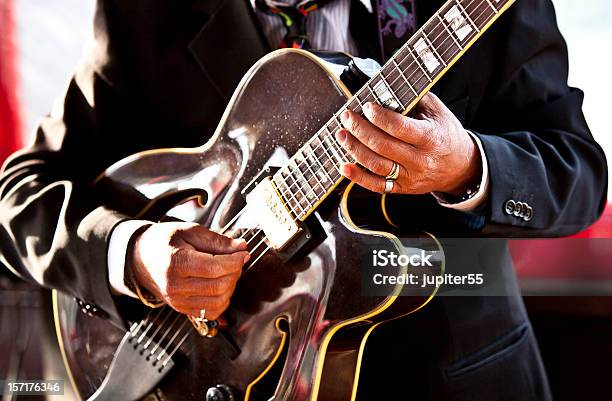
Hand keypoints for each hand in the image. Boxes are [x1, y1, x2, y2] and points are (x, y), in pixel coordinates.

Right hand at [129, 222, 248, 318]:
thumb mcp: (189, 231)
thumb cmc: (164, 241)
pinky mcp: (182, 309)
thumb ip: (217, 240)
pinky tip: (220, 286)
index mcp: (176, 263)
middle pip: (219, 286)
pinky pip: (211, 312)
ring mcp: (178, 301)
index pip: (214, 268)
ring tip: (227, 271)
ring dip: (231, 286)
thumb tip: (241, 246)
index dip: (235, 261)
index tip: (243, 252)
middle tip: (236, 259)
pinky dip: (223, 300)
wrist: (140, 258)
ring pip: (219, 301)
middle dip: (235, 272)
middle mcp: (175, 286)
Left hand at [336, 92, 480, 195]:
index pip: (400, 127)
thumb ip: (414, 99)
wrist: (460, 166)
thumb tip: (384, 87)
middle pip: (383, 145)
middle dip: (360, 130)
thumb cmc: (445, 133)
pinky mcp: (402, 188)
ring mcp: (410, 176)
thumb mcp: (437, 111)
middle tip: (347, 117)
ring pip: (377, 165)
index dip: (379, 117)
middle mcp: (420, 160)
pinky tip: (344, 166)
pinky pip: (377, 185)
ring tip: (341, 135)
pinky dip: (358, 178)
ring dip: (355, 150)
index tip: (366, 106)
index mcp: (430, 137)